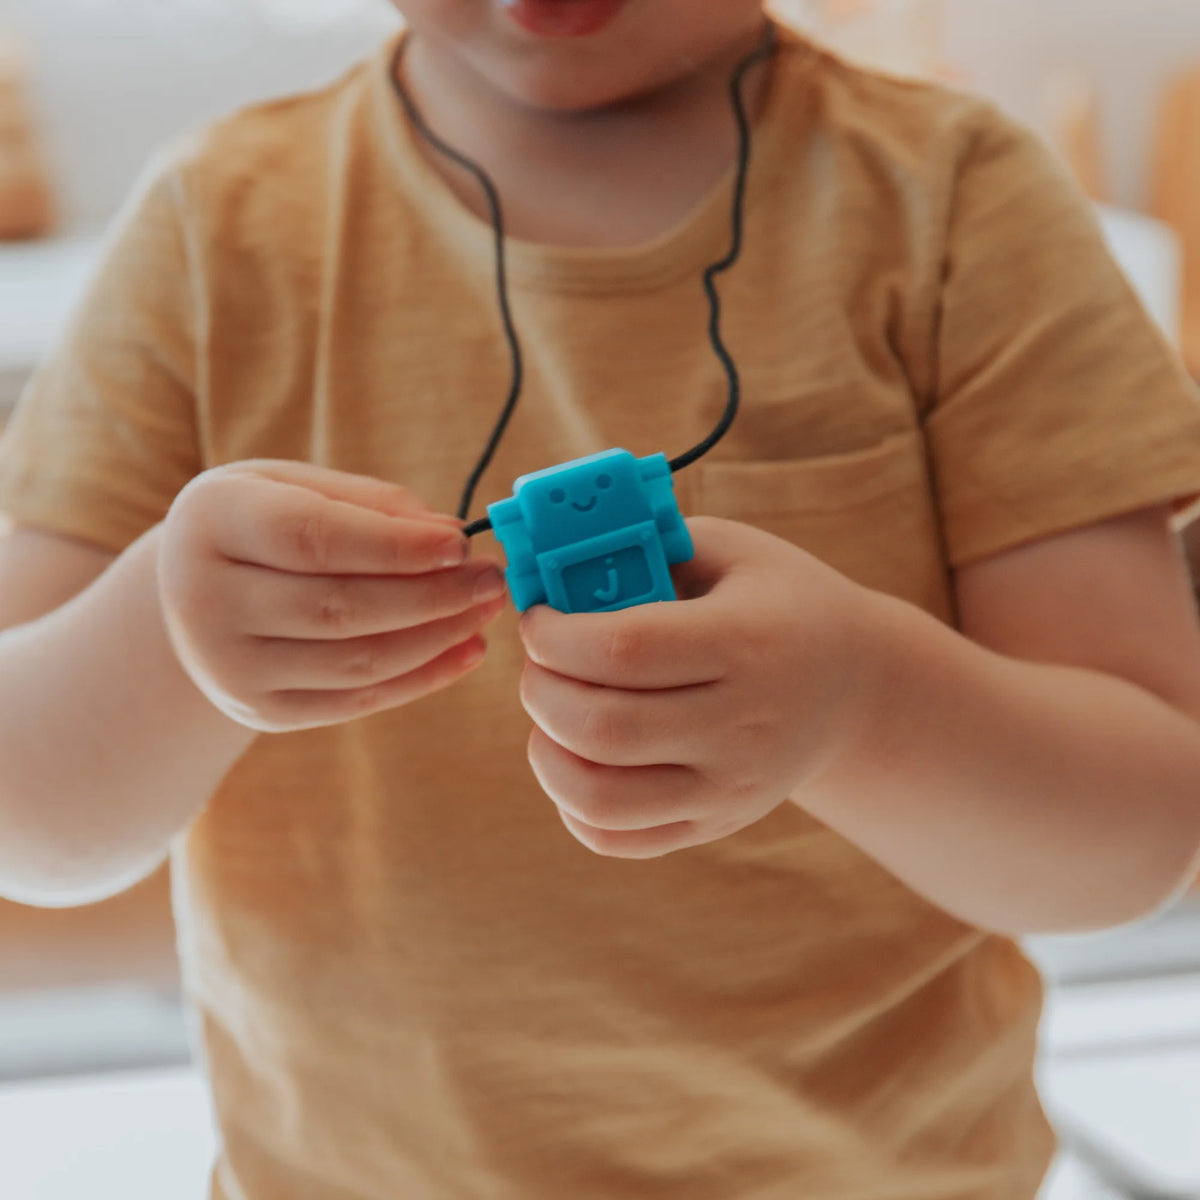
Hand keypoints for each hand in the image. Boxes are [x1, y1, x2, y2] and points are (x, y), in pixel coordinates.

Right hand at [158, 460, 506, 731]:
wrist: (194, 594)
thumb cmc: (264, 522)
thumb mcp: (299, 487)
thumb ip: (372, 504)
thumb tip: (451, 536)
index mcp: (212, 522)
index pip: (311, 538)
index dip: (394, 546)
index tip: (460, 544)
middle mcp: (204, 600)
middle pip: (337, 607)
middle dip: (430, 596)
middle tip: (490, 580)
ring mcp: (228, 667)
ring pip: (355, 661)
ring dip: (436, 638)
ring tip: (484, 611)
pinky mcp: (262, 711)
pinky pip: (357, 700)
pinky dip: (421, 678)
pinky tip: (465, 651)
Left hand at [518, 517, 876, 857]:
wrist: (854, 686)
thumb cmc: (779, 603)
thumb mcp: (733, 552)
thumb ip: (651, 547)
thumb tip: (558, 571)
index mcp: (746, 644)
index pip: (623, 650)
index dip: (557, 636)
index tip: (539, 618)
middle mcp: (741, 727)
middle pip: (603, 729)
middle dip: (542, 691)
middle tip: (540, 664)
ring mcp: (729, 788)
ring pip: (600, 799)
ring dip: (547, 754)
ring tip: (552, 714)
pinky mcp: (714, 824)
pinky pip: (617, 838)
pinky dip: (572, 803)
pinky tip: (576, 757)